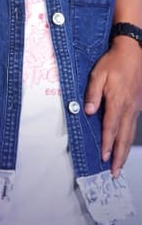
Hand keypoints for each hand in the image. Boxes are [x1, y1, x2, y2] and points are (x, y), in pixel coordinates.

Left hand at [84, 36, 141, 175]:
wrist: (134, 51)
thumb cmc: (114, 62)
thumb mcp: (98, 74)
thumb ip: (92, 94)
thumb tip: (88, 111)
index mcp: (118, 101)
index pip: (111, 127)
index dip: (107, 144)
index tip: (104, 157)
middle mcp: (129, 108)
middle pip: (124, 137)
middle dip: (119, 156)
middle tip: (115, 172)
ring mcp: (136, 107)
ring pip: (130, 134)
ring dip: (125, 151)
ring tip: (120, 165)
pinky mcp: (138, 105)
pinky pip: (133, 126)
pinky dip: (128, 139)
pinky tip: (125, 145)